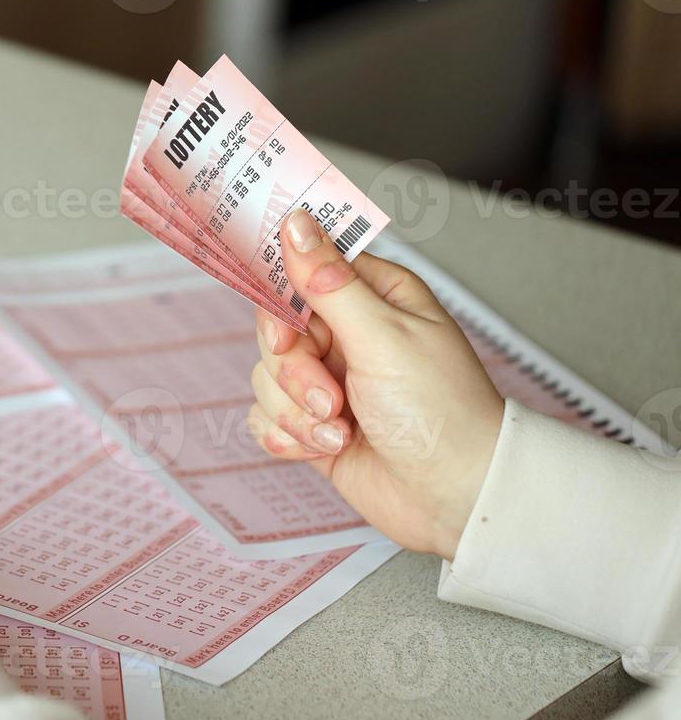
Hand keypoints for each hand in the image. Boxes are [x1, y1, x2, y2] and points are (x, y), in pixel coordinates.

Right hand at [249, 209, 503, 559]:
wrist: (454, 496)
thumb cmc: (441, 412)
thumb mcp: (382, 337)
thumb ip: (328, 282)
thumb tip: (296, 223)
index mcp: (374, 297)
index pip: (302, 273)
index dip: (284, 305)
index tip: (290, 334)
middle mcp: (349, 334)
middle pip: (275, 331)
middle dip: (294, 373)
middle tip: (329, 397)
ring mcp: (329, 381)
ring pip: (266, 378)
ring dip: (295, 413)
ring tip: (340, 430)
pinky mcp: (313, 425)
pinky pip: (265, 418)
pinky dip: (288, 438)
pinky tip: (324, 448)